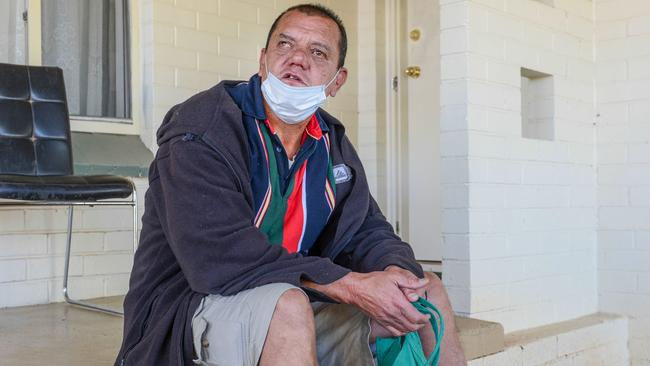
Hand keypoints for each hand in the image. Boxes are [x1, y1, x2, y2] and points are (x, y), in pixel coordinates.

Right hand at [305, 270, 429, 336]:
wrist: (356, 289)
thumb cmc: (373, 282)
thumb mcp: (394, 276)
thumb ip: (410, 281)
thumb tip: (424, 282)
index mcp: (399, 303)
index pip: (417, 317)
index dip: (425, 318)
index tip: (428, 314)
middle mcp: (393, 314)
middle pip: (413, 326)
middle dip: (421, 324)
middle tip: (424, 318)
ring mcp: (387, 319)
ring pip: (405, 331)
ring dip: (413, 328)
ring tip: (416, 322)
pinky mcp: (381, 321)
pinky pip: (395, 332)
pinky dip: (402, 332)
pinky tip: (404, 327)